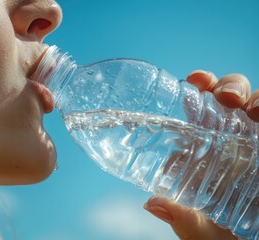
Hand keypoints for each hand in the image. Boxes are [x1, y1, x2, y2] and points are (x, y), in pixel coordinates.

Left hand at [144, 70, 258, 239]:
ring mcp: (255, 142)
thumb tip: (151, 203)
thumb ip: (181, 218)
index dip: (200, 88)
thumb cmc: (224, 236)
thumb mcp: (201, 230)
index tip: (195, 80)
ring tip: (253, 110)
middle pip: (231, 98)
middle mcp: (232, 140)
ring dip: (255, 97)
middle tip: (225, 97)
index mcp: (205, 149)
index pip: (201, 108)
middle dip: (229, 86)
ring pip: (257, 103)